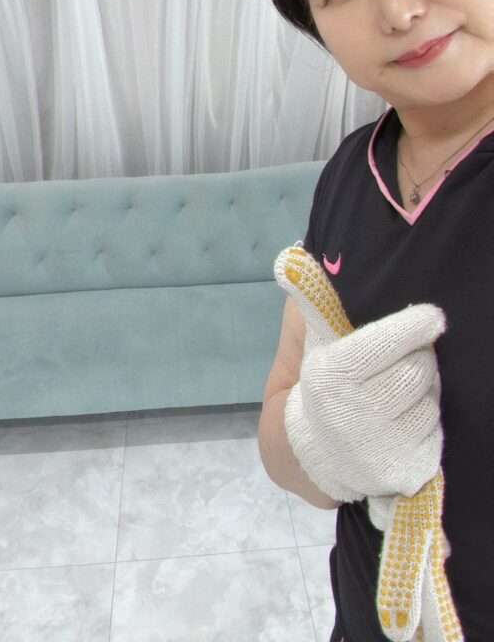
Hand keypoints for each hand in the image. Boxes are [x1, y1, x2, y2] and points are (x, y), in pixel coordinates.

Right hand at [285, 303, 445, 501]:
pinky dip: (427, 420)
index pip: (384, 344)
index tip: (432, 315)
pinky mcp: (399, 474)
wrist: (307, 452)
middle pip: (417, 371)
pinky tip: (407, 414)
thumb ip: (311, 300)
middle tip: (413, 352)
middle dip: (420, 356)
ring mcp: (376, 450)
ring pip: (431, 402)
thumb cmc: (316, 381)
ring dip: (425, 389)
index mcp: (329, 377)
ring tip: (404, 384)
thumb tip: (296, 257)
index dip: (414, 326)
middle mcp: (352, 416)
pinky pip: (435, 434)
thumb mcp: (307, 340)